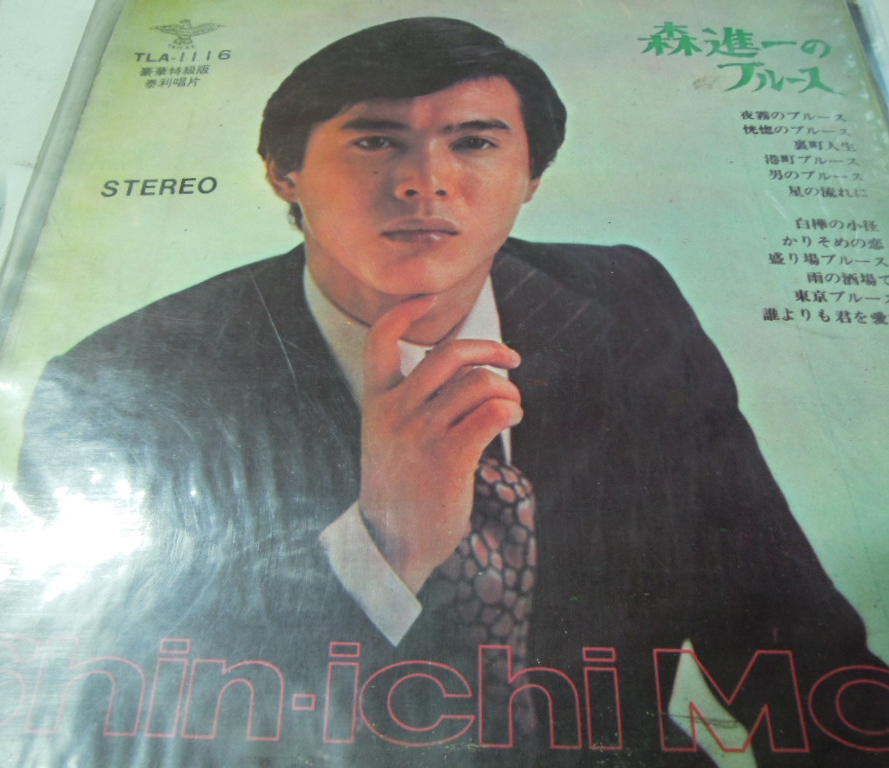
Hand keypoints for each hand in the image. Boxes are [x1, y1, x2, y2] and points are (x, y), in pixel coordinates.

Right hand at [359, 296, 522, 592]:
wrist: (391, 545)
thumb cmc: (399, 489)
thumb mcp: (386, 438)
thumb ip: (410, 403)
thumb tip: (468, 371)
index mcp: (376, 402)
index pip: (381, 340)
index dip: (404, 311)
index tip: (428, 297)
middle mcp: (395, 411)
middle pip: (449, 353)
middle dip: (490, 349)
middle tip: (512, 360)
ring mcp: (420, 433)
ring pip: (479, 383)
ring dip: (507, 389)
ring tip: (511, 407)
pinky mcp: (448, 458)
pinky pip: (492, 413)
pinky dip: (511, 409)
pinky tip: (511, 419)